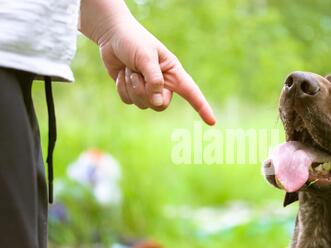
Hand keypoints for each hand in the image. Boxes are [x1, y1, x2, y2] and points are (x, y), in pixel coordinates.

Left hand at [79, 1, 214, 124]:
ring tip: (129, 69)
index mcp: (173, 72)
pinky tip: (121, 74)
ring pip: (143, 104)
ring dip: (131, 86)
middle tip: (136, 74)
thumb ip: (154, 80)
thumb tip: (157, 103)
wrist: (112, 35)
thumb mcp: (146, 57)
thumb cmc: (133, 41)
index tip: (212, 122)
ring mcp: (147, 88)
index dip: (202, 108)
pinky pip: (129, 101)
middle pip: (160, 105)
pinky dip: (122, 88)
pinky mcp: (133, 91)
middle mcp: (163, 83)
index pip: (191, 93)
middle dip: (145, 93)